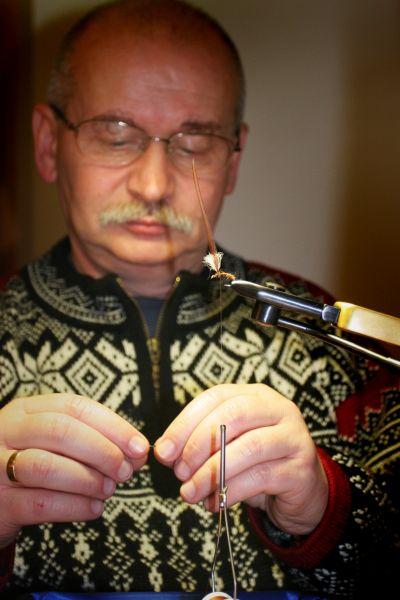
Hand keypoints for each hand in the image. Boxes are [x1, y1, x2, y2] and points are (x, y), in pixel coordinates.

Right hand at [0, 394, 149, 548]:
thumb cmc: (27, 464)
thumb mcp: (50, 442)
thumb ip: (90, 440)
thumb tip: (138, 452)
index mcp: (25, 410)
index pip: (74, 407)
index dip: (112, 425)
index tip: (139, 445)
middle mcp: (7, 431)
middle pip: (61, 431)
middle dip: (102, 450)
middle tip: (126, 470)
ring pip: (47, 466)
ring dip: (88, 479)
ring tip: (110, 489)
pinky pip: (39, 504)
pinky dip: (73, 507)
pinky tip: (94, 508)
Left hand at [155, 383, 327, 535]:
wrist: (303, 492)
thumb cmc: (259, 463)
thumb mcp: (228, 447)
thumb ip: (199, 443)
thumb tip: (165, 452)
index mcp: (255, 395)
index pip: (216, 397)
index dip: (185, 422)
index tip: (164, 450)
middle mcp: (278, 408)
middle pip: (233, 415)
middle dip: (199, 444)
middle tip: (179, 472)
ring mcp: (293, 436)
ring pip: (248, 447)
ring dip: (212, 472)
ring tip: (190, 492)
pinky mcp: (300, 468)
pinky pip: (260, 477)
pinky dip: (230, 492)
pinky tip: (214, 503)